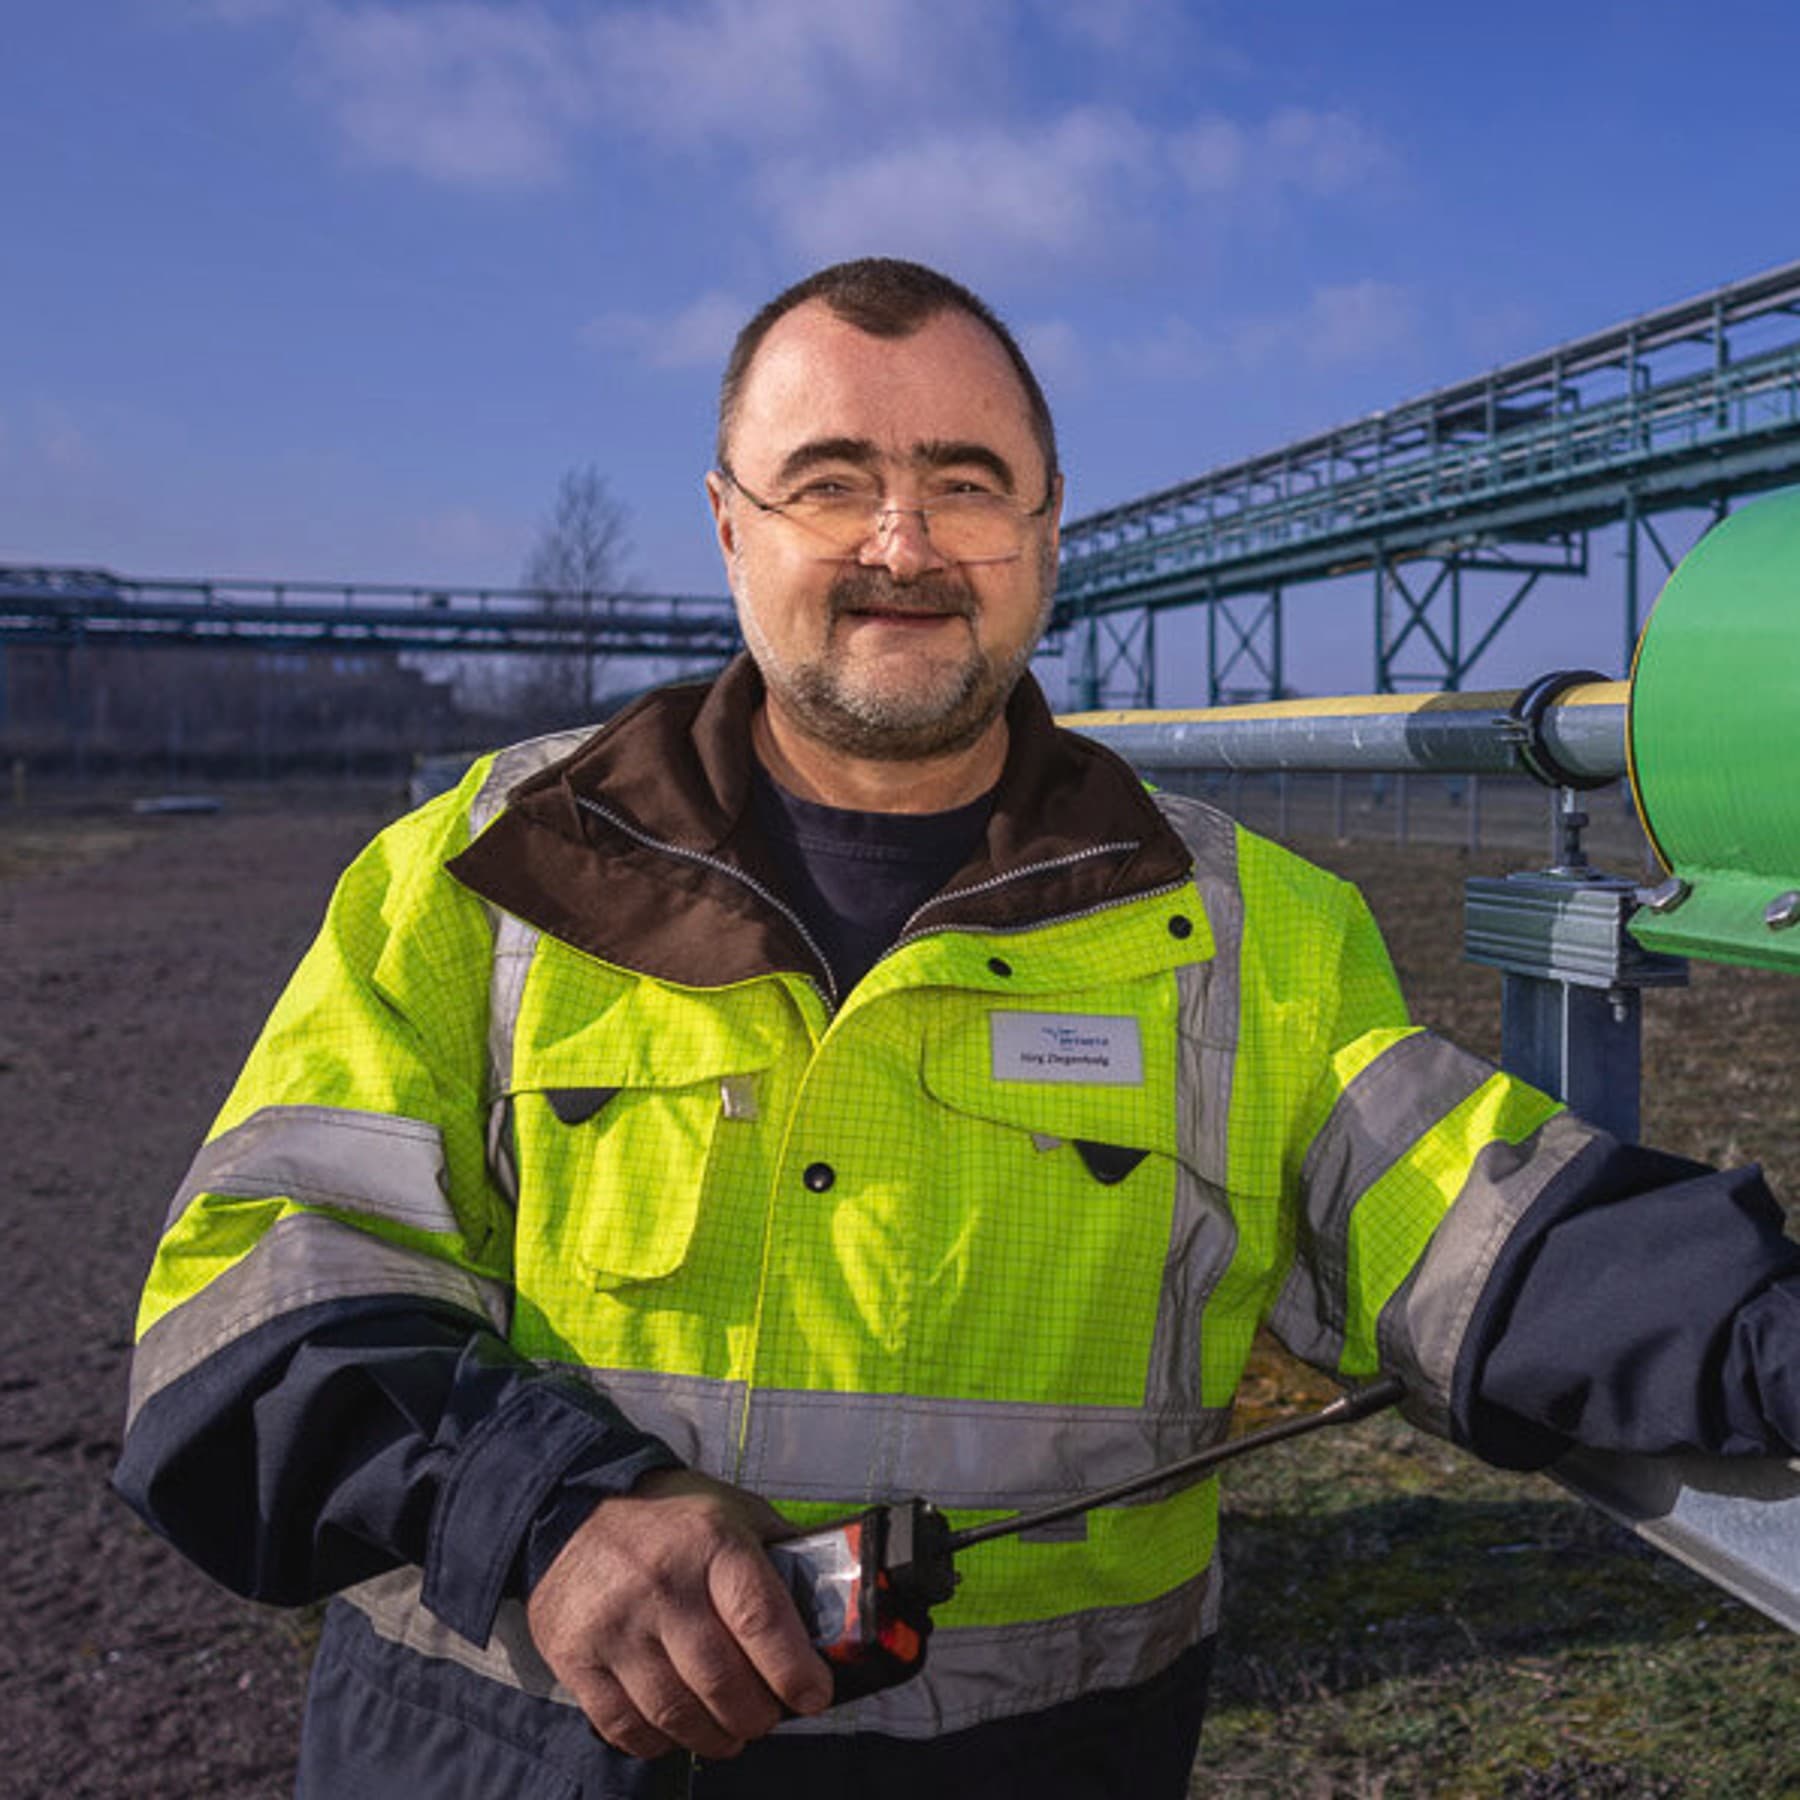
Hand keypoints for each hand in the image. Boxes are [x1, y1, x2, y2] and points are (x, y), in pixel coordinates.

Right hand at [525, 1468, 832, 1759]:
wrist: (571, 1510)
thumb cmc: (671, 1519)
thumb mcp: (735, 1512)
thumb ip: (783, 1552)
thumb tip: (837, 1600)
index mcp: (711, 1543)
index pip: (760, 1620)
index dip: (794, 1670)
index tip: (814, 1695)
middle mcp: (662, 1585)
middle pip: (721, 1681)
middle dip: (757, 1715)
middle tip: (768, 1716)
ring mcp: (615, 1625)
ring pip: (675, 1713)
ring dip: (714, 1737)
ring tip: (730, 1733)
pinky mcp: (576, 1657)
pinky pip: (625, 1725)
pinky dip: (659, 1742)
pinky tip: (678, 1730)